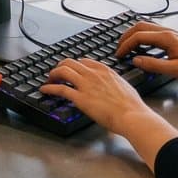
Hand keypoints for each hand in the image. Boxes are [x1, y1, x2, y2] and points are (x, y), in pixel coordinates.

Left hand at [37, 57, 159, 133]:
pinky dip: (49, 88)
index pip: (84, 61)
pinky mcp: (80, 98)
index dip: (75, 65)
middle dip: (60, 67)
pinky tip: (44, 90)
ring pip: (62, 71)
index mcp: (105, 71)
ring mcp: (85, 85)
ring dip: (52, 75)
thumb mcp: (124, 86)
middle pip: (70, 62)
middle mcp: (93, 74)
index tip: (71, 69)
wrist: (132, 116)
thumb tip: (111, 87)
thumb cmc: (132, 106)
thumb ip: (114, 83)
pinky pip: (59, 89)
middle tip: (56, 73)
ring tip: (49, 80)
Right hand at [114, 21, 177, 86]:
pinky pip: (153, 31)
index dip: (126, 45)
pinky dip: (142, 36)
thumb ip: (153, 65)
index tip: (119, 54)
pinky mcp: (174, 36)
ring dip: (134, 34)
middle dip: (126, 36)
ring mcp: (171, 32)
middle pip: (140, 26)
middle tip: (119, 48)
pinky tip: (143, 46)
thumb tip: (135, 60)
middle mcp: (168, 31)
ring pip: (146, 26)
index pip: (139, 36)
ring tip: (128, 47)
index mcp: (167, 38)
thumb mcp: (175, 70)